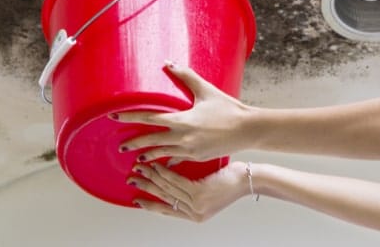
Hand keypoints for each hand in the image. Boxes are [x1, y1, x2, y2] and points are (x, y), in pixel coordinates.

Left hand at [113, 63, 254, 162]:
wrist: (248, 129)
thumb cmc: (228, 108)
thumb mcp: (206, 90)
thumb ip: (186, 76)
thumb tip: (168, 63)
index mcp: (183, 120)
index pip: (150, 119)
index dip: (130, 117)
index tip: (113, 117)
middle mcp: (183, 137)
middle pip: (151, 141)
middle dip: (133, 144)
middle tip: (120, 145)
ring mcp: (190, 150)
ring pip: (162, 154)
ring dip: (148, 156)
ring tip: (137, 159)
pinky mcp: (197, 157)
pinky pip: (177, 160)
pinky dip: (167, 162)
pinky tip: (161, 165)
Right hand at [128, 161, 249, 221]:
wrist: (248, 180)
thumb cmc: (231, 182)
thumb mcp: (208, 190)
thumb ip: (191, 191)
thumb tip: (171, 181)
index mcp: (195, 215)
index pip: (167, 211)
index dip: (150, 204)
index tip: (137, 199)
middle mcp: (194, 213)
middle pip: (163, 199)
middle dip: (146, 188)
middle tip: (132, 180)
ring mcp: (196, 204)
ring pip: (167, 189)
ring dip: (151, 177)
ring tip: (140, 168)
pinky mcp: (199, 193)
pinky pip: (176, 181)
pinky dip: (164, 171)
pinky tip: (156, 164)